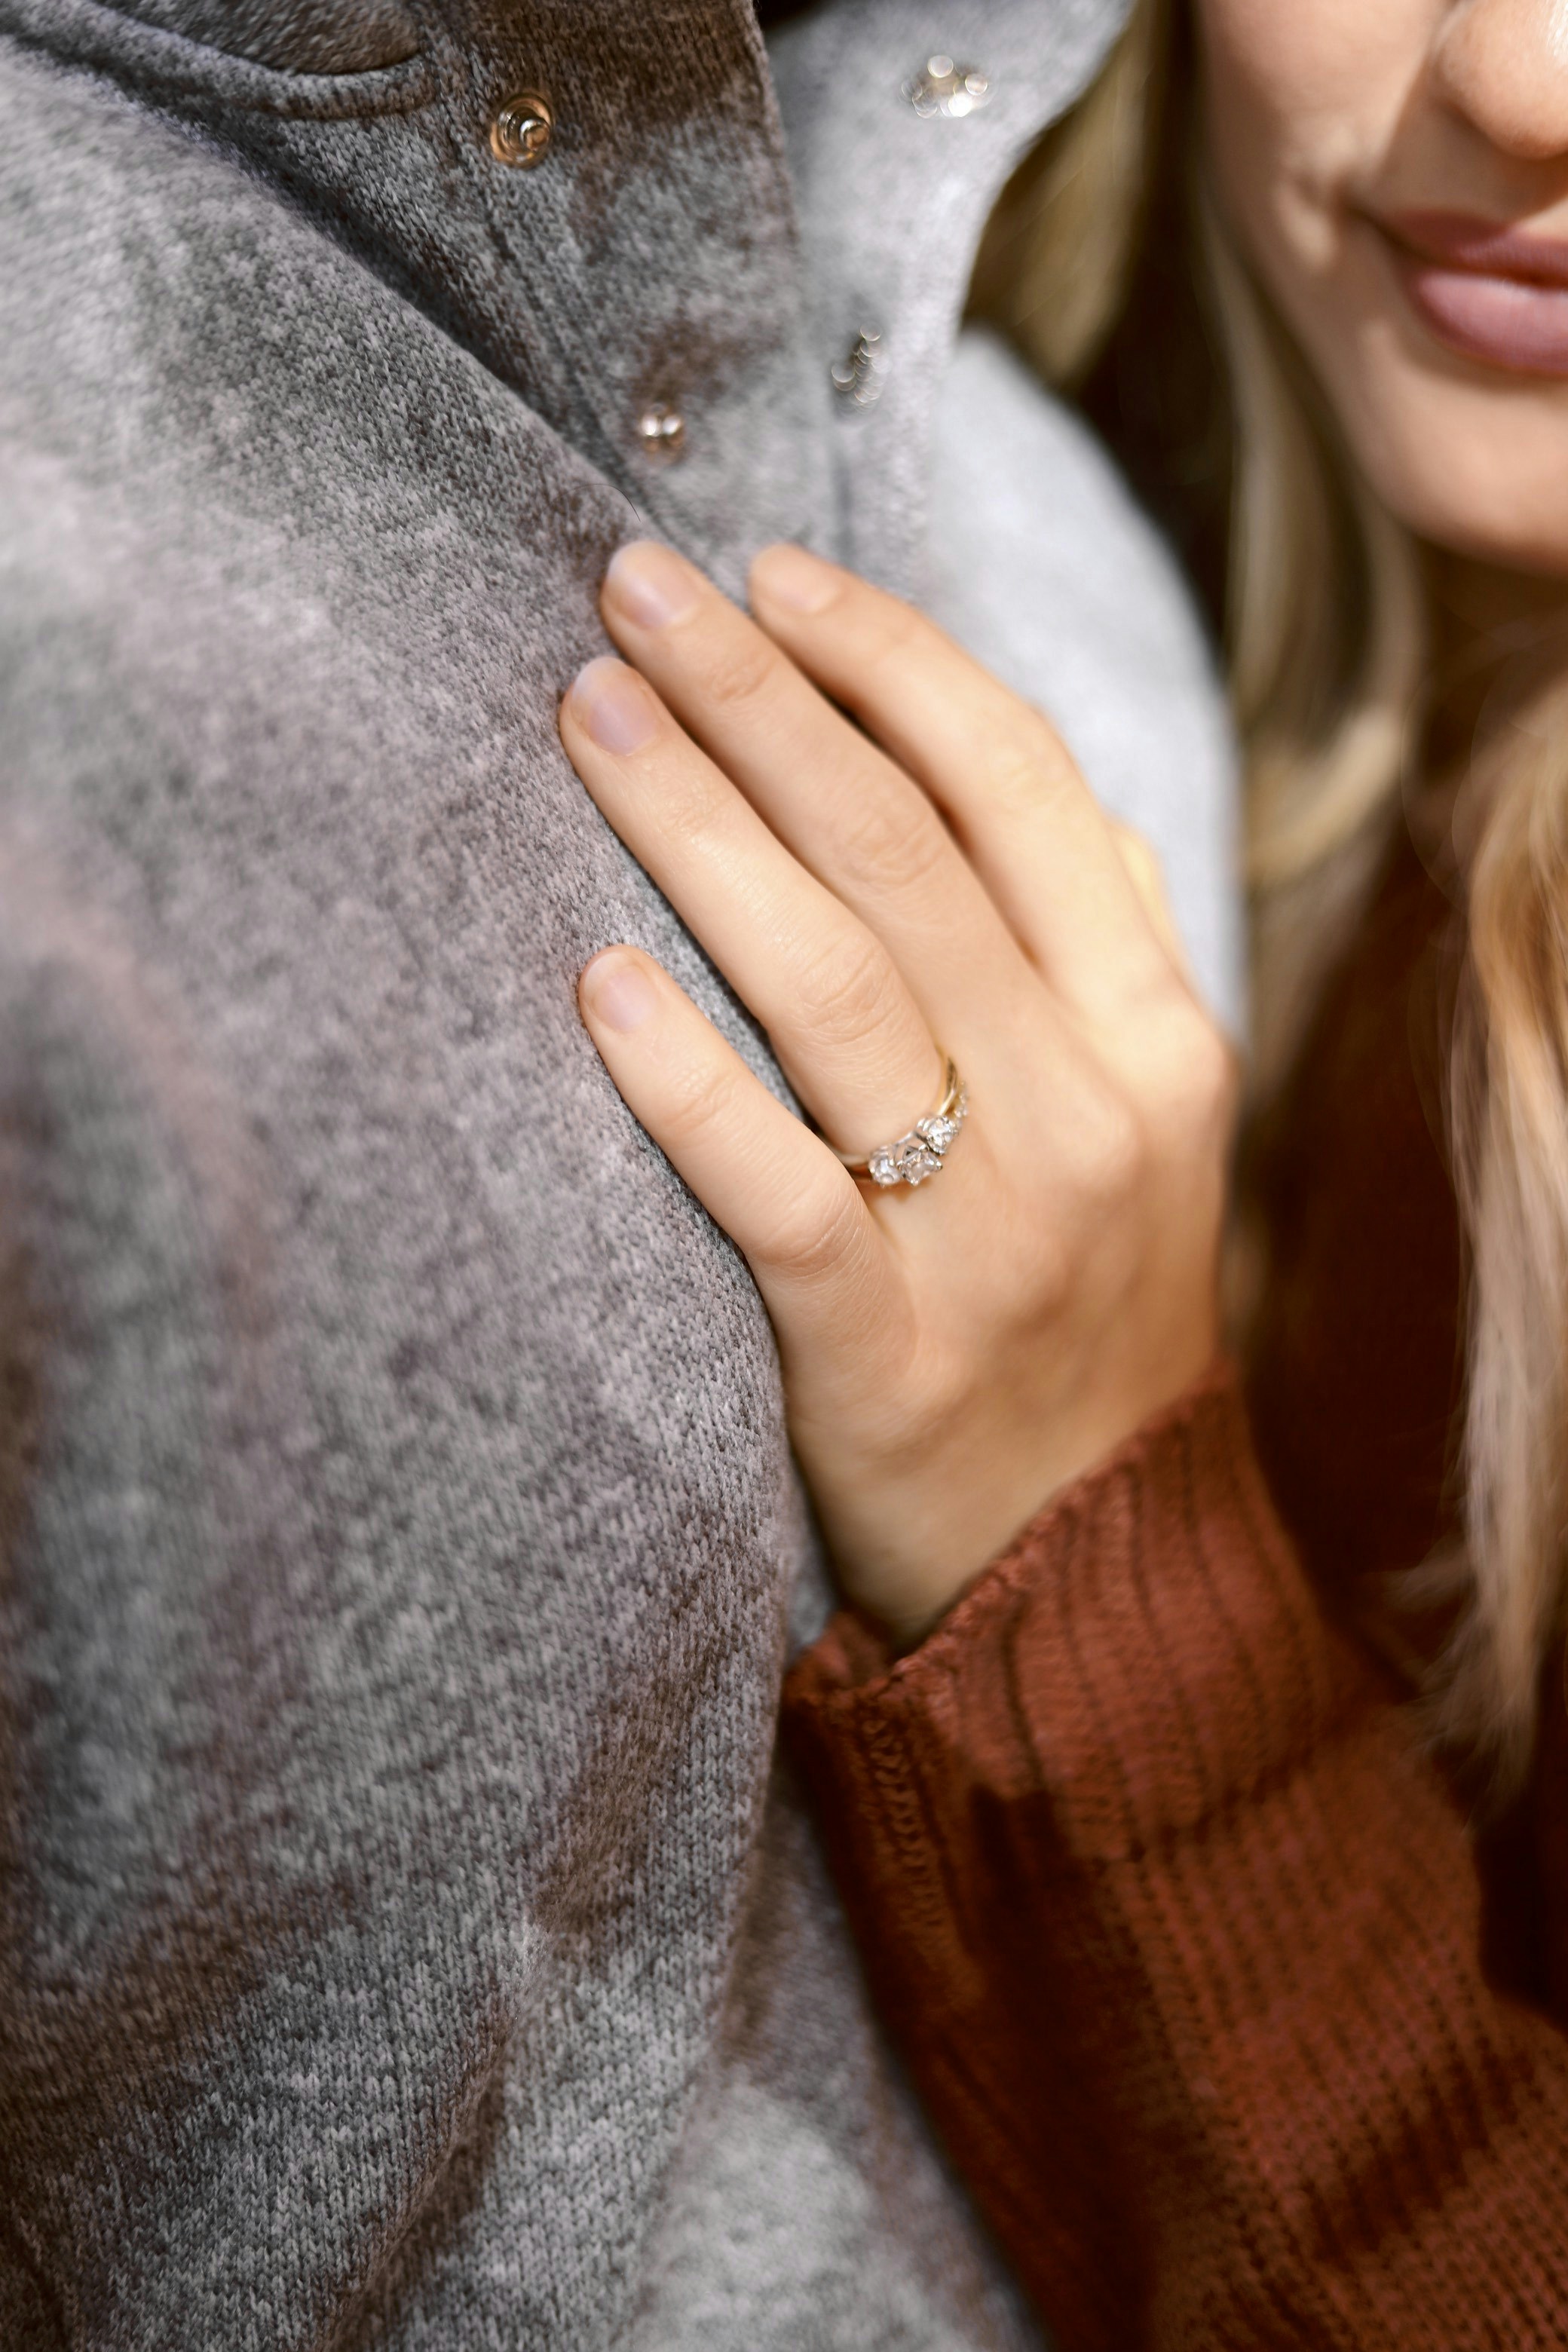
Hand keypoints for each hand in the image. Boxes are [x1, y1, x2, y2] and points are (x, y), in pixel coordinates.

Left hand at [562, 541, 1232, 1642]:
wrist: (1091, 1558)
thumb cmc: (1085, 1302)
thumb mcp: (1150, 1117)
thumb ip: (1104, 947)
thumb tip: (1047, 787)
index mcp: (1154, 1030)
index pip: (1022, 788)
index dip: (891, 661)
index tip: (770, 573)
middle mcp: (1088, 1110)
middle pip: (907, 855)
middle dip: (761, 701)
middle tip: (630, 591)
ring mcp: (993, 1235)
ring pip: (838, 990)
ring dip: (700, 834)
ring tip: (588, 717)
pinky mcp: (887, 1352)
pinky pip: (779, 1193)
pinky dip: (687, 1083)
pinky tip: (595, 985)